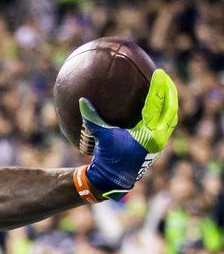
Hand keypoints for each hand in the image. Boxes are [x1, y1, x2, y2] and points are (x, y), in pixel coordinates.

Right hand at [81, 68, 177, 200]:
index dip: (159, 88)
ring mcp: (159, 142)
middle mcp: (159, 138)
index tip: (159, 73)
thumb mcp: (101, 135)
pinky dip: (162, 113)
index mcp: (150, 134)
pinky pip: (163, 124)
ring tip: (164, 90)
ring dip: (168, 103)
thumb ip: (92, 117)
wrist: (113, 180)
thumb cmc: (108, 158)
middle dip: (169, 92)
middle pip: (170, 109)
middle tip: (164, 77)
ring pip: (170, 118)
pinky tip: (155, 107)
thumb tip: (82, 100)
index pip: (158, 105)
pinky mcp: (155, 145)